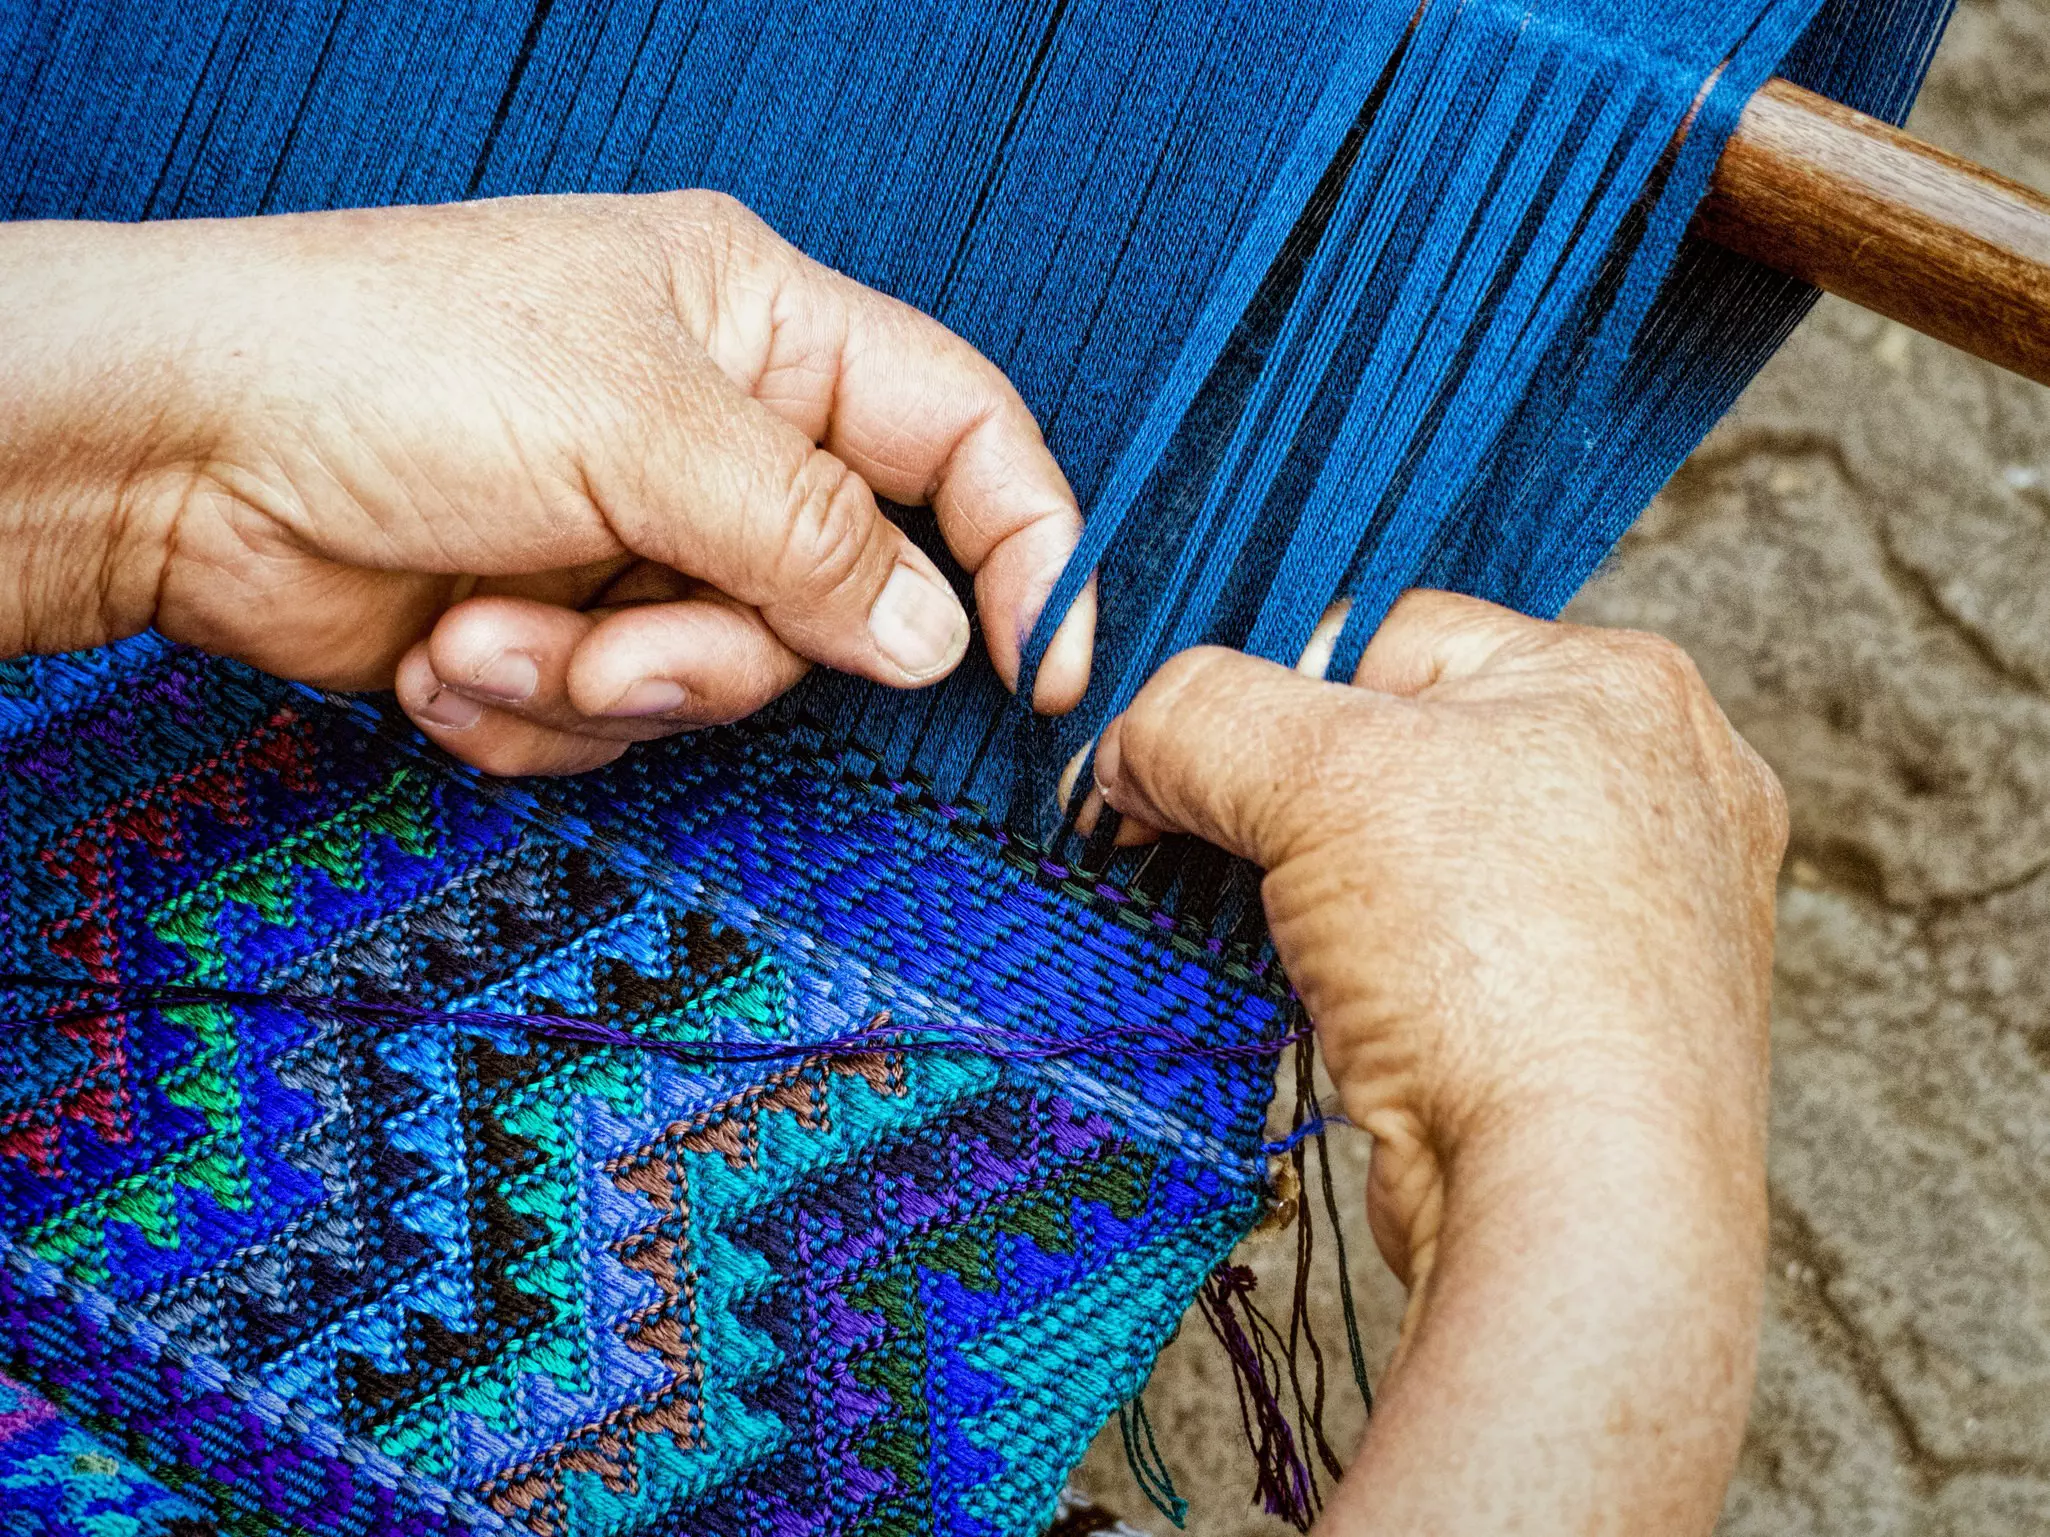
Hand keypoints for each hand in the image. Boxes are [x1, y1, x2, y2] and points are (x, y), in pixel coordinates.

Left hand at [0, 192, 1092, 773]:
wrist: (176, 454)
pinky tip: (444, 652)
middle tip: (619, 641)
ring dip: (601, 684)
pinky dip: (533, 712)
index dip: (1025, 545)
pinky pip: (620, 724)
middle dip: (718, 650)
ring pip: (723, 681)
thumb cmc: (385, 362)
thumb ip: (816, 537)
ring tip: (486, 629)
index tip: (1046, 667)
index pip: (962, 433)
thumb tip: (937, 637)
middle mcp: (716, 437)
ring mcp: (640, 540)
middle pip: (834, 601)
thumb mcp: (638, 427)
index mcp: (763, 328)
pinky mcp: (564, 629)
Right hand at [1092, 591, 1786, 1535]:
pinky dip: (1392, 976)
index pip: (1392, 637)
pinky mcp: (1611, 1023)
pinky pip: (1461, 956)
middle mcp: (1661, 789)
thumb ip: (1196, 715)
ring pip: (1430, 860)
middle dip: (1302, 806)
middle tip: (1236, 859)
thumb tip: (1129, 747)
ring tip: (1306, 949)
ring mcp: (1648, 915)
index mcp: (1624, 683)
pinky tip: (1362, 1015)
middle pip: (1411, 749)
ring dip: (1339, 898)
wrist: (1581, 1204)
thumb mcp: (1313, 775)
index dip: (1271, 698)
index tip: (1191, 771)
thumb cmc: (1500, 967)